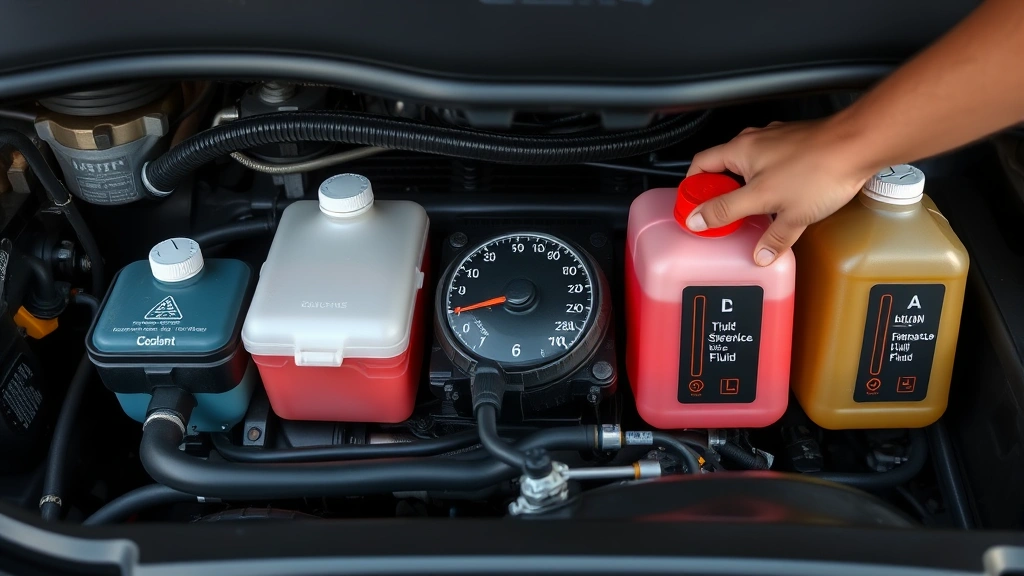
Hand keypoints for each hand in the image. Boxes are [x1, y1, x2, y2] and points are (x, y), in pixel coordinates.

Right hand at [684, 119, 876, 265]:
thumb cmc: (822, 166)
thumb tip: (756, 253)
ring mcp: (778, 141)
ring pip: (750, 166)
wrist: (860, 145)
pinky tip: (781, 198)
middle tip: (719, 215)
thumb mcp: (783, 209)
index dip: (692, 191)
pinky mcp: (799, 145)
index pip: (699, 167)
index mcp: (740, 151)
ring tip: (750, 210)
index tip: (693, 211)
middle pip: (723, 168)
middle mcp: (755, 142)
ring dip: (745, 187)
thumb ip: (767, 235)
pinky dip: (769, 181)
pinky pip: (773, 165)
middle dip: (719, 192)